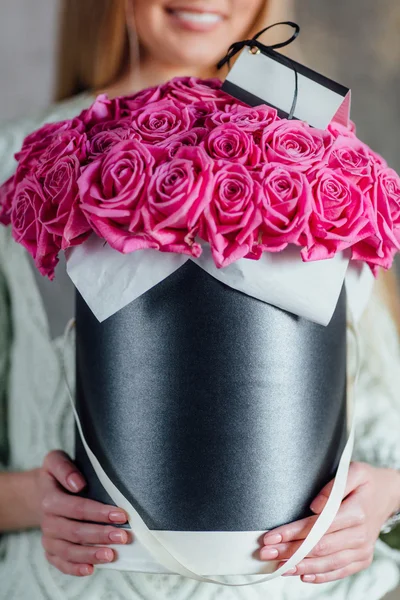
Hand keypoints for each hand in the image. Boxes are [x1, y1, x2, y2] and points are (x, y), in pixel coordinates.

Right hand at [37, 450, 130, 576]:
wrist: (42, 491)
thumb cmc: (57, 475)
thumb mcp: (55, 461)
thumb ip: (64, 468)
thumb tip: (77, 484)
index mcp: (50, 500)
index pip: (77, 508)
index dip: (99, 513)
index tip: (121, 515)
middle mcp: (47, 522)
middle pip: (76, 532)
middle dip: (101, 535)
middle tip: (123, 537)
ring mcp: (49, 538)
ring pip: (69, 550)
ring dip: (91, 554)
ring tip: (111, 555)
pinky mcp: (51, 550)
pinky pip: (60, 563)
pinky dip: (74, 568)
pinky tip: (91, 569)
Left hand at [260, 462, 399, 583]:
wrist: (388, 494)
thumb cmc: (367, 481)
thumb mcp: (354, 471)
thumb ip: (334, 486)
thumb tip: (314, 506)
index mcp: (356, 512)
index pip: (318, 527)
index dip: (293, 533)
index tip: (272, 536)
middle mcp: (360, 535)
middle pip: (319, 548)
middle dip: (289, 551)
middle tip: (266, 553)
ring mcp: (362, 550)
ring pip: (328, 563)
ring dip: (300, 566)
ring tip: (278, 566)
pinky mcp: (362, 558)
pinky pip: (340, 571)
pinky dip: (321, 576)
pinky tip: (302, 575)